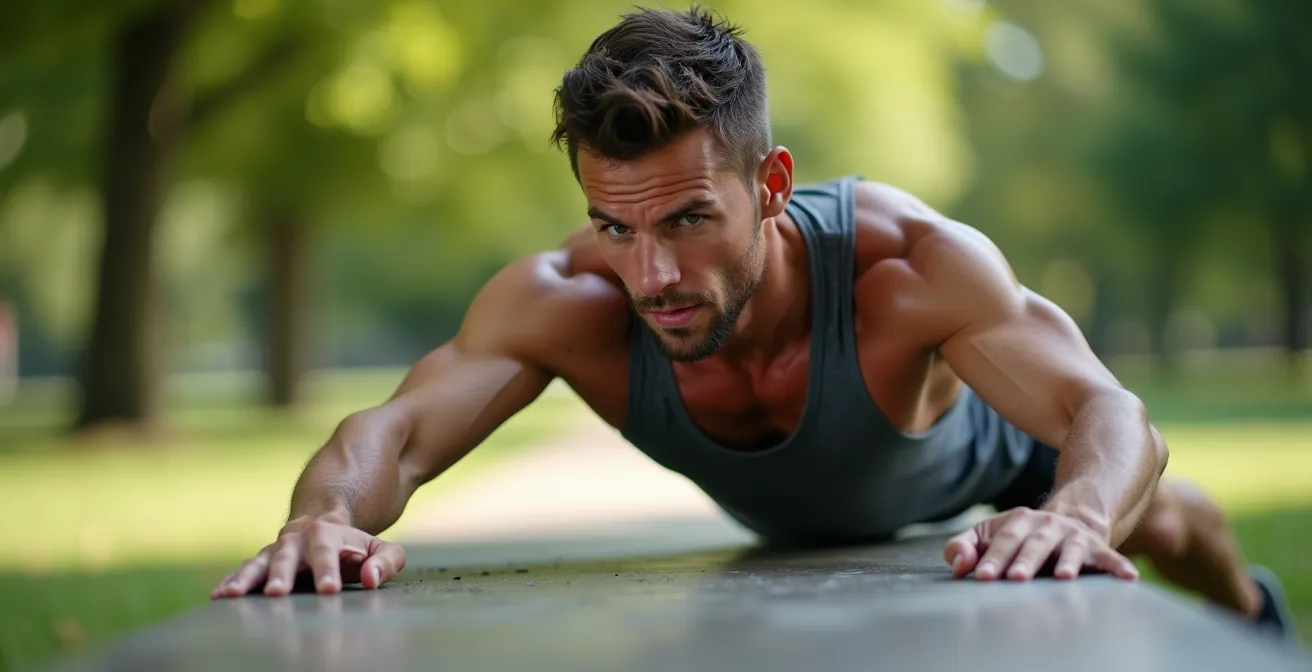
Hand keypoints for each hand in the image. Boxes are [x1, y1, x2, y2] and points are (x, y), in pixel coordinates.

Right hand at [211, 517, 406, 597]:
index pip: (327, 550)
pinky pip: (244, 571)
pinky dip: (231, 581)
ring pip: (259, 562)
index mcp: (328, 532)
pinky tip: (218, 595)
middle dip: (283, 574)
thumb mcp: (381, 549)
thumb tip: (371, 578)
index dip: (328, 569)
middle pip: (288, 555)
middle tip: (279, 594)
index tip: (329, 590)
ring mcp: (275, 550)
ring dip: (246, 579)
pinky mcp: (262, 563)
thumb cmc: (357, 548)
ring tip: (232, 595)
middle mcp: (296, 539)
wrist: (325, 528)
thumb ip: (385, 561)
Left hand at [942, 506, 1138, 581]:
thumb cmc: (1017, 537)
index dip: (991, 559)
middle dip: (1024, 561)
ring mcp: (1073, 536)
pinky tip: (1129, 578)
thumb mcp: (987, 535)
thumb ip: (964, 547)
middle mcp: (1046, 526)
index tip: (981, 577)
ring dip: (1067, 563)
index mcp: (1017, 522)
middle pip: (1033, 545)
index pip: (1002, 541)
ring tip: (1063, 577)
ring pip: (1070, 550)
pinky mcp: (1097, 548)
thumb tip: (959, 564)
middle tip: (1015, 579)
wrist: (1067, 520)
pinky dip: (1119, 567)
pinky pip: (1110, 558)